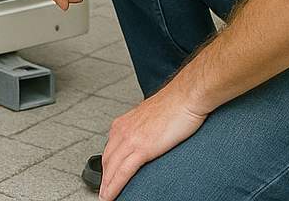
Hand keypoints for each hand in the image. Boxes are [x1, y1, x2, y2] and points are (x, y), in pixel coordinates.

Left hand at [98, 85, 208, 199]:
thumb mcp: (150, 118)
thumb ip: (142, 130)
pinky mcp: (141, 148)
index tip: (106, 178)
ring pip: (111, 168)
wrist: (185, 97)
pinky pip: (123, 172)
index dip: (107, 166)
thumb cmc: (174, 106)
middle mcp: (123, 129)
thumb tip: (145, 140)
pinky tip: (110, 196)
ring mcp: (130, 138)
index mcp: (124, 123)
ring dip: (106, 186)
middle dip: (104, 178)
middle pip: (107, 160)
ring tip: (105, 198)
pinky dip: (114, 186)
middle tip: (103, 192)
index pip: (110, 149)